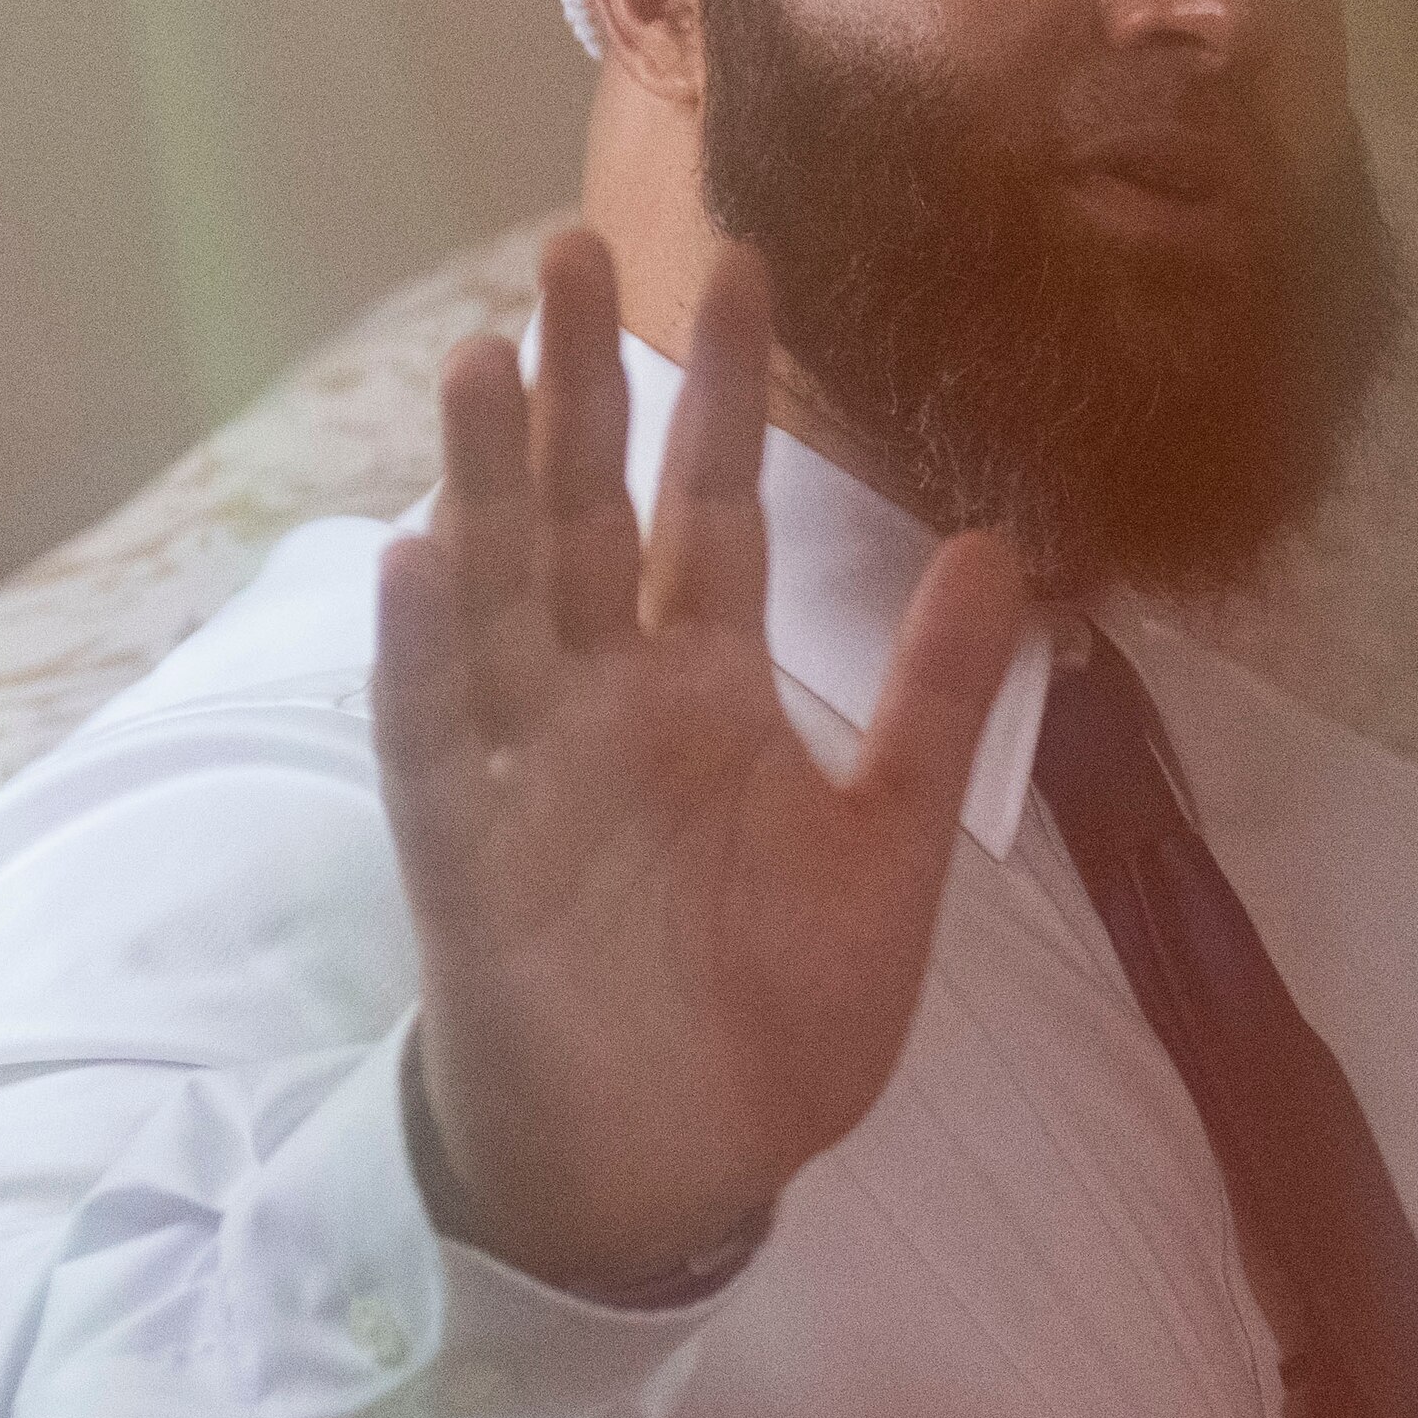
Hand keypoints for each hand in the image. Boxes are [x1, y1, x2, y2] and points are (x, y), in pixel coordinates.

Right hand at [371, 231, 1026, 1292]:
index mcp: (703, 693)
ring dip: (483, 482)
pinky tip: (418, 561)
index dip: (722, 393)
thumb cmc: (768, 1021)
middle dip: (575, 386)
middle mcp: (601, 705)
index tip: (737, 263)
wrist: (672, 1170)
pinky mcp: (459, 853)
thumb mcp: (891, 851)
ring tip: (485, 359)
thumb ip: (931, 703)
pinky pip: (429, 738)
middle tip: (568, 247)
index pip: (711, 508)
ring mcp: (520, 769)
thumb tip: (999, 548)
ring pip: (494, 595)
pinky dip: (422, 655)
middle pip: (579, 514)